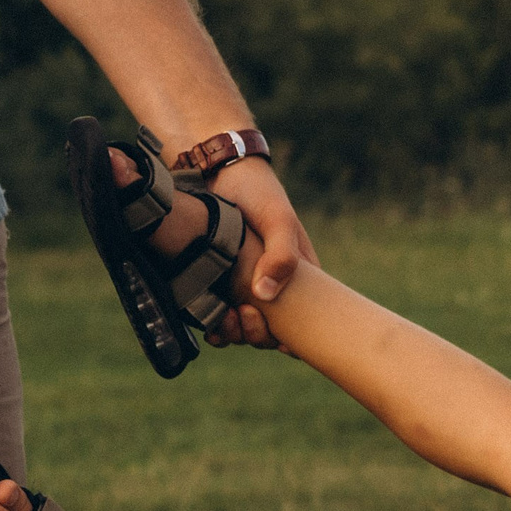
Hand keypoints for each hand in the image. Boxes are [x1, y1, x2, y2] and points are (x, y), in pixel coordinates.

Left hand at [200, 157, 315, 349]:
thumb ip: (281, 256)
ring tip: (223, 319)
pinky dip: (214, 326)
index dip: (290, 339)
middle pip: (270, 332)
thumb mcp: (278, 221)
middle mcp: (272, 289)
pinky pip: (218, 316)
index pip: (303, 324)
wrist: (218, 171)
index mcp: (297, 279)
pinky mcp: (216, 284)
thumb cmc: (259, 193)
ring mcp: (243, 289)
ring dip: (234, 333)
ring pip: (243, 328)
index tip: (274, 334)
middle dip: (256, 334)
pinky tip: (207, 324)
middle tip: (242, 313)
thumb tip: (265, 296)